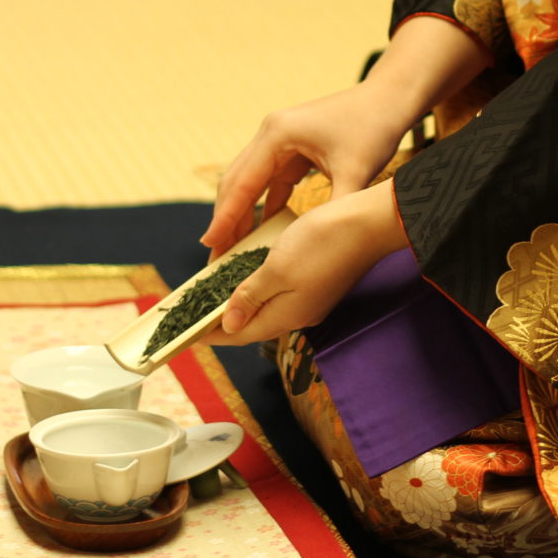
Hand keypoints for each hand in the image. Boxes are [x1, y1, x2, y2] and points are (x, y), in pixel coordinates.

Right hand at [200, 83, 412, 259]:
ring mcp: (279, 139)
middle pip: (236, 181)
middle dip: (225, 219)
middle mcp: (270, 133)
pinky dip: (264, 204)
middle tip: (214, 255)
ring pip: (251, 182)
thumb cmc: (374, 126)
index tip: (209, 244)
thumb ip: (335, 208)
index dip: (226, 217)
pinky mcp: (292, 147)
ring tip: (231, 248)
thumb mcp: (356, 172)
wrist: (391, 97)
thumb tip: (320, 247)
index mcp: (277, 135)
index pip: (243, 183)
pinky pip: (270, 180)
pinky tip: (261, 230)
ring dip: (242, 213)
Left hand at [200, 180, 407, 346]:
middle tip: (195, 313)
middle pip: (253, 323)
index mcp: (287, 315)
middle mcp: (300, 313)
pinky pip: (281, 291)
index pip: (240, 334)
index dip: (211, 335)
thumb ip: (251, 296)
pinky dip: (260, 286)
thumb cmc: (323, 242)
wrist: (370, 222)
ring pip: (267, 306)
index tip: (187, 335)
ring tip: (216, 292)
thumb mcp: (277, 269)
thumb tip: (229, 324)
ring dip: (241, 301)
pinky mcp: (319, 281)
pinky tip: (250, 273)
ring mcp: (312, 298)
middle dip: (224, 319)